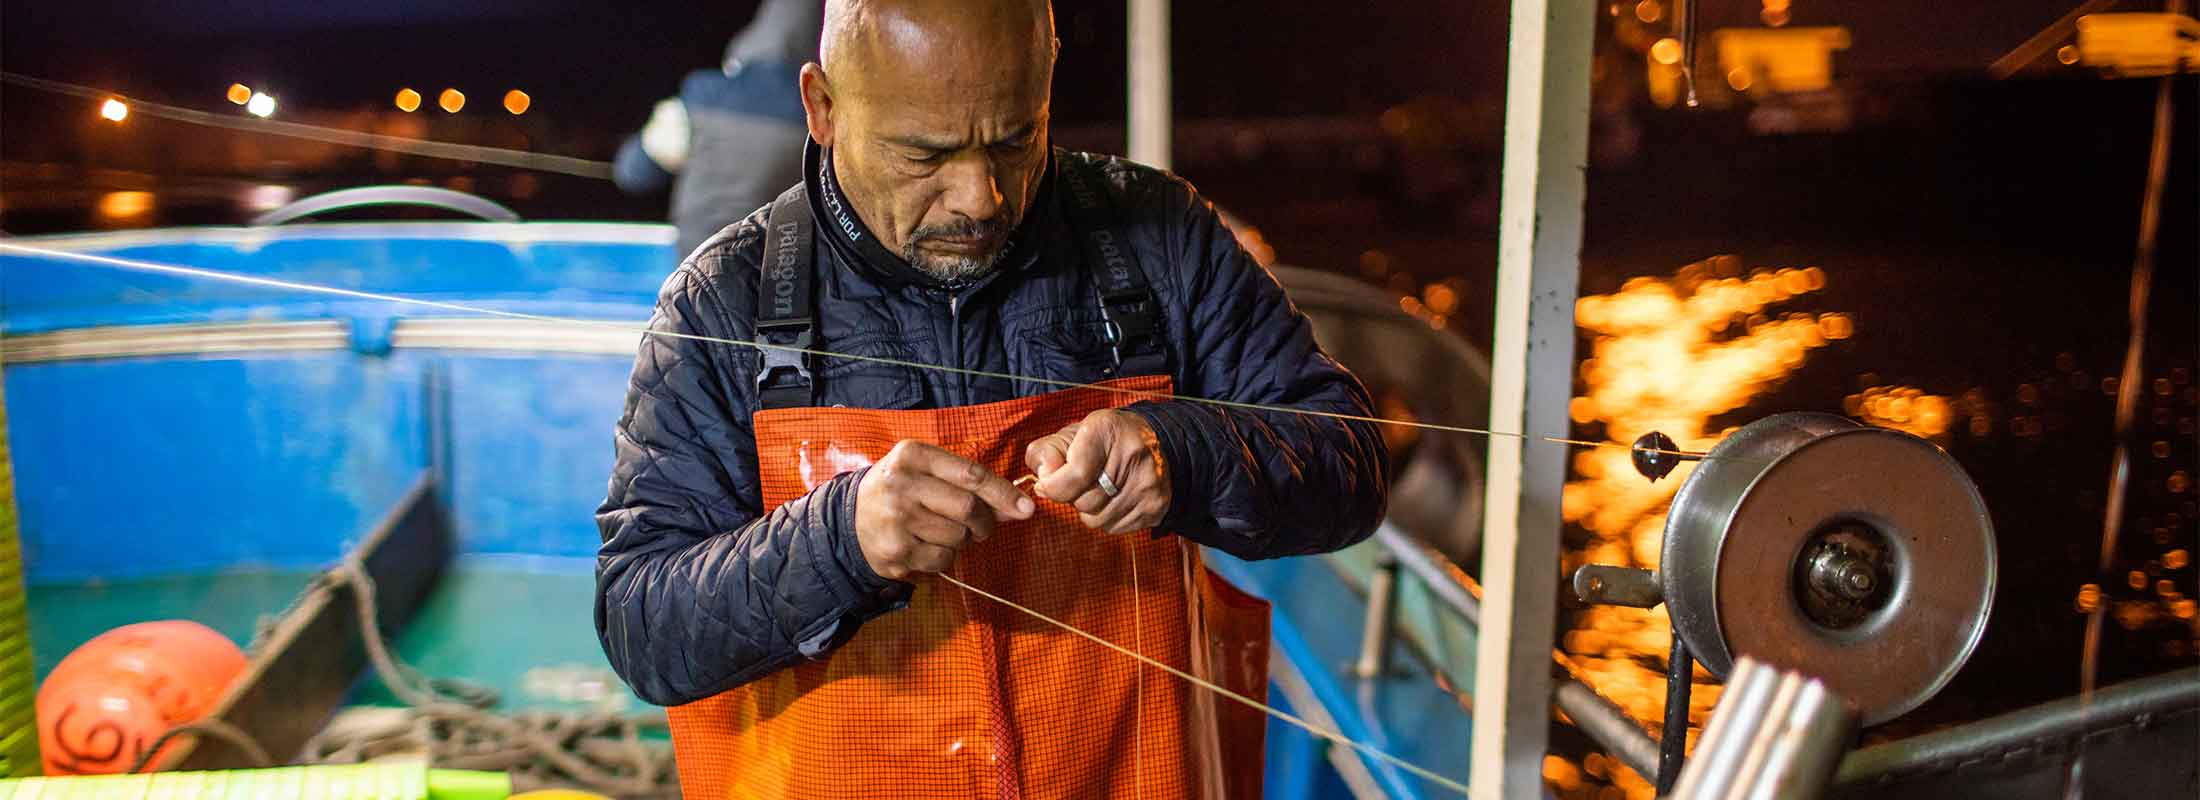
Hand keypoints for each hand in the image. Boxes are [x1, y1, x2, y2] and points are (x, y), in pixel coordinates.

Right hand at [855, 440, 1034, 580]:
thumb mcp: (927, 471)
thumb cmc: (902, 491)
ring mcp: (897, 520)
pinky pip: (943, 559)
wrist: (850, 520)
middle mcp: (901, 484)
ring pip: (958, 536)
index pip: (970, 474)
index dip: (1003, 493)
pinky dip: (946, 556)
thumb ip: (969, 483)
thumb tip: (1018, 507)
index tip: (1026, 508)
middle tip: (981, 526)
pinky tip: (929, 545)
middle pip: (968, 508)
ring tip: (943, 531)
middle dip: (984, 522)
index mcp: (912, 455)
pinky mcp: (896, 552)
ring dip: (963, 540)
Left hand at [1024, 409, 1169, 533]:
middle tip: (1083, 481)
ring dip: (1091, 509)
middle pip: (1084, 502)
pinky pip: (1114, 527)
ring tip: (1101, 488)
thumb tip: (1043, 483)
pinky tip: (1116, 497)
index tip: (1048, 483)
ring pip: (1097, 520)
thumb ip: (1044, 454)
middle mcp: (1132, 456)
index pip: (1074, 476)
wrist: (1154, 443)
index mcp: (1106, 430)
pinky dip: (1108, 517)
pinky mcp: (1155, 506)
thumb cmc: (1103, 441)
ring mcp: (1147, 484)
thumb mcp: (1070, 435)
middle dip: (1074, 496)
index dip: (1053, 486)